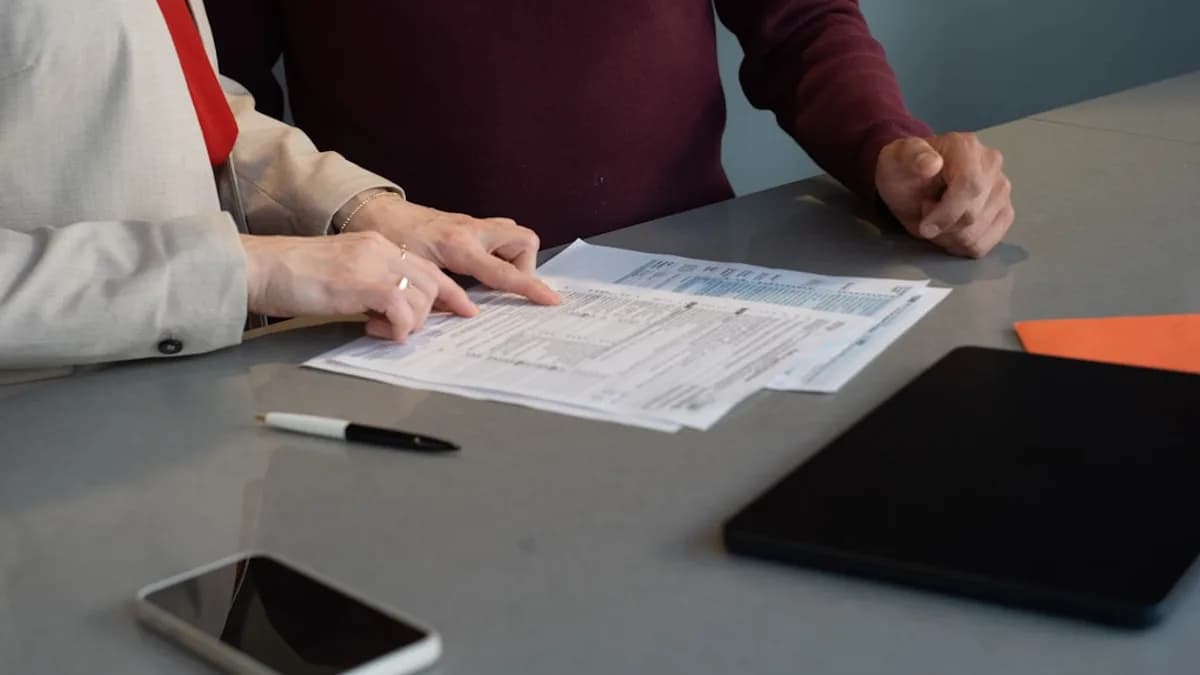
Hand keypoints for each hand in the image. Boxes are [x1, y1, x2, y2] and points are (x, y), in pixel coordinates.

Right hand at [240, 232, 476, 341]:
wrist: (260, 267)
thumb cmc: (292, 275)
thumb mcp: (342, 274)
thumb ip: (371, 286)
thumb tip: (391, 312)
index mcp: (376, 244)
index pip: (428, 266)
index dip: (451, 291)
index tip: (465, 309)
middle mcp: (380, 249)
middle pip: (434, 281)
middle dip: (438, 310)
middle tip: (417, 330)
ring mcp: (372, 264)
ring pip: (422, 297)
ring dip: (410, 322)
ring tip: (380, 329)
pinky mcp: (361, 284)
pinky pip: (402, 308)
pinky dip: (398, 327)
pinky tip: (377, 331)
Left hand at [345, 197, 560, 304]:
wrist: (375, 212)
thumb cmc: (391, 241)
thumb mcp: (415, 273)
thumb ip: (442, 294)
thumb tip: (466, 314)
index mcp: (461, 246)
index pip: (506, 272)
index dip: (531, 288)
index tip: (551, 300)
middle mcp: (473, 231)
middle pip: (524, 240)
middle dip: (525, 264)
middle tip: (505, 284)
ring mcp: (472, 224)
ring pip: (512, 234)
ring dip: (511, 256)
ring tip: (492, 277)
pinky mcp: (466, 223)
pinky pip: (497, 234)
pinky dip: (497, 250)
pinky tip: (478, 267)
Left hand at [876, 132, 1013, 257]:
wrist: (912, 181)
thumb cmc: (904, 171)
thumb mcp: (896, 159)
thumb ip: (912, 158)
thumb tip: (931, 163)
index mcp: (966, 147)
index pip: (970, 185)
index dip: (947, 213)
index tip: (925, 226)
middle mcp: (992, 164)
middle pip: (972, 215)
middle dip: (942, 225)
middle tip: (925, 211)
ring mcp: (1002, 189)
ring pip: (977, 234)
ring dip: (948, 236)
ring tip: (937, 216)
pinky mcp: (1004, 212)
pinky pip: (984, 244)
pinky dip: (960, 245)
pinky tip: (949, 229)